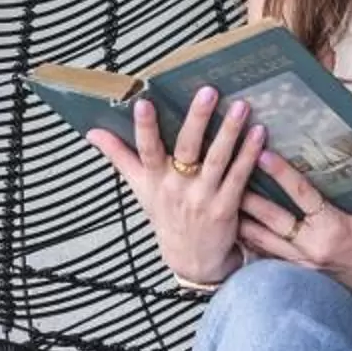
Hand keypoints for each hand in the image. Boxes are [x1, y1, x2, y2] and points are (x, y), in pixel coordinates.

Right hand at [86, 85, 267, 285]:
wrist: (191, 260)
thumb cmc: (165, 215)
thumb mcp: (140, 188)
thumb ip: (118, 156)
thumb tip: (91, 132)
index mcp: (153, 179)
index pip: (145, 150)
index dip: (144, 128)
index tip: (142, 102)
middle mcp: (176, 187)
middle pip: (186, 149)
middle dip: (197, 119)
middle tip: (208, 91)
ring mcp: (202, 198)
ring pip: (217, 160)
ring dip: (229, 132)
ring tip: (241, 106)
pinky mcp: (226, 208)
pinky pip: (238, 177)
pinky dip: (249, 155)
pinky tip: (259, 133)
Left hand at [237, 145, 351, 299]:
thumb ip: (328, 200)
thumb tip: (302, 178)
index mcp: (333, 226)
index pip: (302, 194)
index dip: (281, 173)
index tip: (262, 153)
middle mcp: (315, 247)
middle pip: (273, 219)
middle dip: (247, 198)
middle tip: (226, 176)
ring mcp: (305, 265)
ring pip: (264, 241)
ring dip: (243, 223)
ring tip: (221, 204)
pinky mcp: (302, 276)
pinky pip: (271, 257)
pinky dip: (254, 244)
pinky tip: (238, 233)